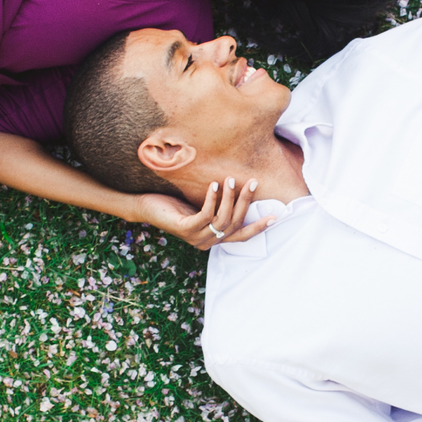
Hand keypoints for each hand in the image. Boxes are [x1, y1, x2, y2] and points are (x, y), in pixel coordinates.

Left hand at [131, 178, 268, 250]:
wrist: (147, 208)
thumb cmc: (175, 205)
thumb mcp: (202, 206)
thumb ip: (219, 206)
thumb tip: (240, 190)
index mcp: (214, 239)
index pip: (241, 236)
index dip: (258, 228)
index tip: (274, 217)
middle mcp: (207, 242)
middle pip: (235, 223)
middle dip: (246, 202)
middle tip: (252, 182)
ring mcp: (196, 238)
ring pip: (222, 219)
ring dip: (230, 198)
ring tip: (231, 179)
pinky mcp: (185, 229)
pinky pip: (205, 214)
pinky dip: (212, 199)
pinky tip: (214, 185)